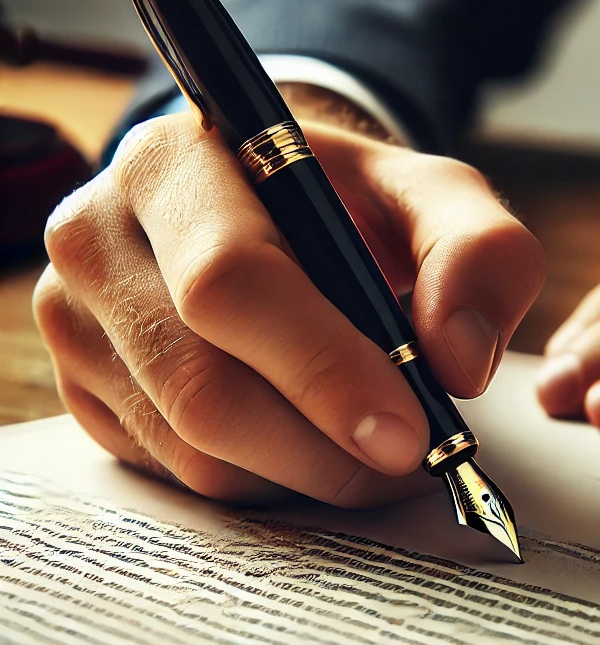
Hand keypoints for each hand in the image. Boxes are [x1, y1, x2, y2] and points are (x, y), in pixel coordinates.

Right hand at [34, 107, 544, 506]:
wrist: (275, 217)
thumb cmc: (348, 207)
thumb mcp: (434, 197)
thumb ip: (478, 253)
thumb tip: (458, 360)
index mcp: (178, 165)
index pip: (231, 282)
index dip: (323, 370)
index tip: (407, 433)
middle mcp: (101, 240)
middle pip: (202, 385)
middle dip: (325, 446)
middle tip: (409, 460)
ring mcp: (77, 323)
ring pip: (194, 447)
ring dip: (306, 471)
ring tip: (375, 447)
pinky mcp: (85, 391)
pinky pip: (181, 473)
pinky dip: (267, 478)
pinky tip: (312, 442)